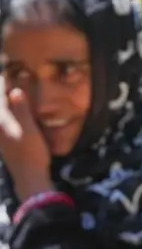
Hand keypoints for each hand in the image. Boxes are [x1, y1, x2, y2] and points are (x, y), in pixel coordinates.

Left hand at [0, 86, 52, 200]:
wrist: (29, 175)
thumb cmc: (30, 151)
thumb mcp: (29, 129)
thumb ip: (21, 110)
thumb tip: (15, 91)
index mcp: (1, 122)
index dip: (3, 85)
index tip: (8, 73)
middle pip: (0, 107)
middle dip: (4, 95)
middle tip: (11, 81)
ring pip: (1, 115)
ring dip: (6, 104)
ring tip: (15, 93)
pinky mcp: (3, 141)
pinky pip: (3, 121)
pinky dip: (7, 113)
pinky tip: (17, 112)